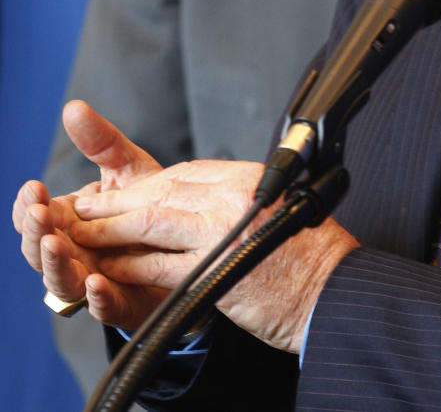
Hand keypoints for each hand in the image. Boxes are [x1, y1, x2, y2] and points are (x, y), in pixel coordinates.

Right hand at [13, 99, 168, 327]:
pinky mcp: (126, 304)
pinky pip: (107, 308)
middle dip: (36, 231)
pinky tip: (96, 284)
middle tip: (39, 213)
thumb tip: (73, 107)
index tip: (33, 188)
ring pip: (63, 281)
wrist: (191, 241)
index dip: (26, 205)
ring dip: (56, 263)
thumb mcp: (126, 168)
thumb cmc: (151, 205)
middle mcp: (74, 254)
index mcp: (68, 223)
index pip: (33, 217)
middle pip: (40, 250)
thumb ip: (100, 142)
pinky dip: (98, 299)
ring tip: (56, 243)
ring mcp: (95, 282)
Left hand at [70, 159, 359, 353]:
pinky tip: (109, 269)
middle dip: (118, 200)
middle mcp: (233, 197)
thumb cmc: (313, 254)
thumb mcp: (279, 206)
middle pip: (162, 190)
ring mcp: (220, 233)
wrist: (334, 292)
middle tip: (84, 206)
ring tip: (82, 233)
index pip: (186, 171)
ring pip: (151, 222)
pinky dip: (128, 266)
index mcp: (249, 177)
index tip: (121, 189)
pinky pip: (156, 264)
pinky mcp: (210, 272)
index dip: (147, 182)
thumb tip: (207, 201)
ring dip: (111, 229)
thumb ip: (242, 199)